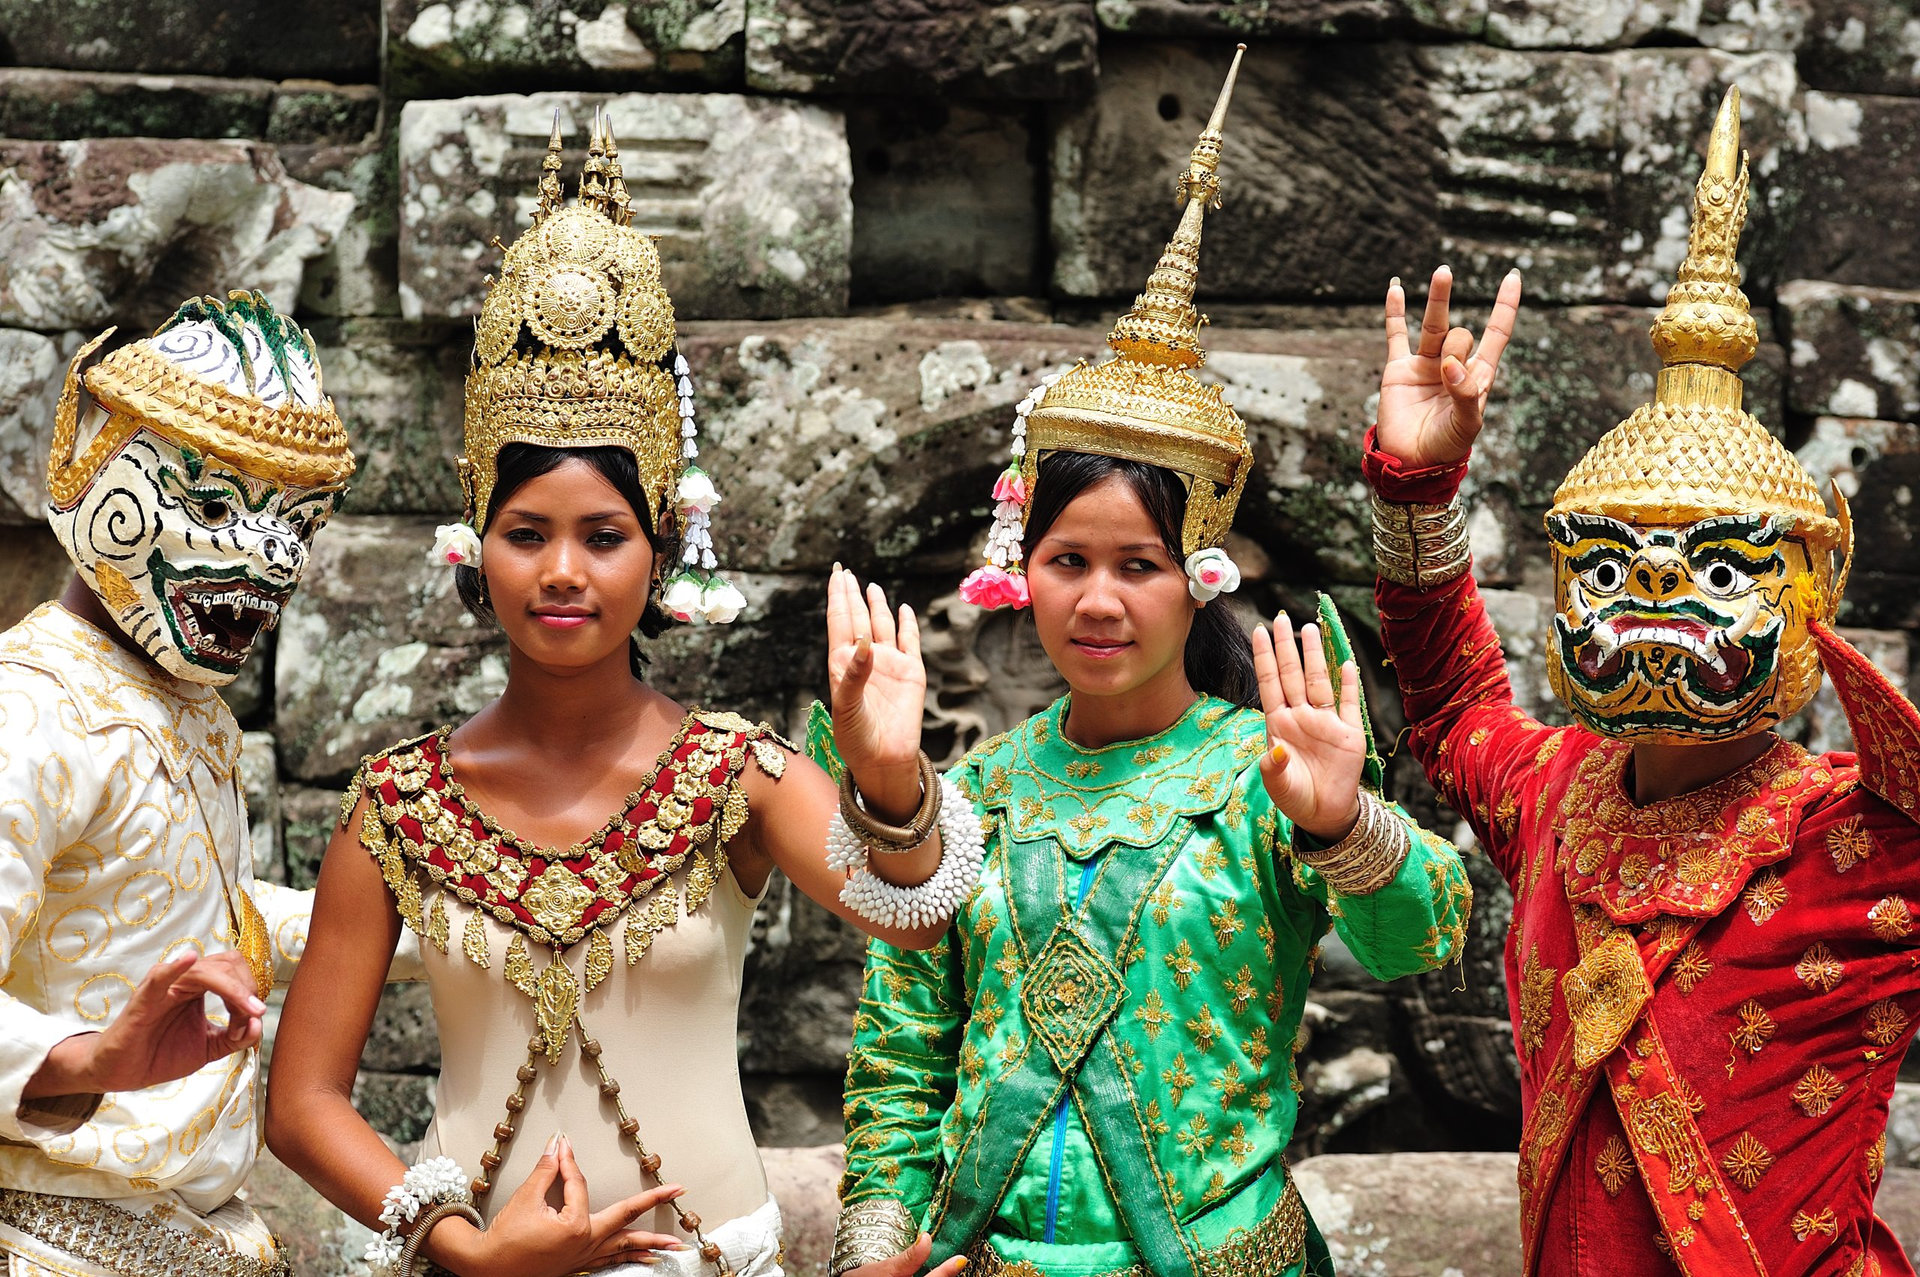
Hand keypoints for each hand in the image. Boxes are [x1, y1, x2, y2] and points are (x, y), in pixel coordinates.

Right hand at [26, 950, 266, 1098]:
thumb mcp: (209, 1048)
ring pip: (204, 971)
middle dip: (246, 988)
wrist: (125, 1073)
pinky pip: (159, 978)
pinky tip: (188, 959)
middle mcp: (183, 981)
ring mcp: (163, 988)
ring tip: (243, 1009)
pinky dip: (175, 967)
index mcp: (199, 987)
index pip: (235, 971)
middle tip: (252, 1013)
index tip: (254, 1018)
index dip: (251, 992)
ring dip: (231, 989)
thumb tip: (258, 1023)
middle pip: (225, 965)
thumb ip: (235, 1037)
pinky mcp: (143, 1001)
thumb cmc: (162, 1053)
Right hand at [438, 1136, 686, 1276]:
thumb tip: (557, 1143)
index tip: (562, 1146)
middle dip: (655, 1202)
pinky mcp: (577, 1264)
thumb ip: (546, 1169)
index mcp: (574, 1225)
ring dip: (652, 1243)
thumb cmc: (505, 1236)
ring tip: (677, 1243)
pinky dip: (631, 1258)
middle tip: (679, 1190)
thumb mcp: (525, 1197)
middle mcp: (585, 1242)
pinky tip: (648, 1259)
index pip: (579, 1185)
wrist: (487, 1268)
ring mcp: (583, 1256)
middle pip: (626, 1217)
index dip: (568, 1163)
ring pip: (624, 1247)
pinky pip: (610, 1260)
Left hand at [826, 565, 927, 821]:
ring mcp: (889, 664)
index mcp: (843, 665)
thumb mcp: (847, 707)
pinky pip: (909, 641)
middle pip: (858, 618)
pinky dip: (907, 624)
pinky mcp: (911, 673)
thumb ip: (853, 674)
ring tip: (870, 586)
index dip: (838, 598)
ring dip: (876, 606)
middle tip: (844, 572)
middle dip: (851, 595)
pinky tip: (903, 609)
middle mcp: (865, 660)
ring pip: (881, 626)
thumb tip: (862, 641)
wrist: (884, 760)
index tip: (836, 575)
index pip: (840, 623)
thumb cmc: (856, 738)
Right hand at [844, 1232, 968, 1276]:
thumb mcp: (884, 1268)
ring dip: (940, 1276)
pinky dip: (934, 1276)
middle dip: (945, 1275)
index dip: (946, 1272)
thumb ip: (908, 1258)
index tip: (961, 1259)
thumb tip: (926, 1238)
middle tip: (957, 1261)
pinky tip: (935, 1272)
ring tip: (947, 1266)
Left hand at [1252, 613, 1366, 842]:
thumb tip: (1274, 749)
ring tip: (1309, 629)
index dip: (1265, 658)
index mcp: (1279, 724)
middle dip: (1287, 647)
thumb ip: (1273, 767)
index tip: (1258, 631)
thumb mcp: (1278, 784)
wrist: (1324, 813)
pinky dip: (1349, 684)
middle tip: (1281, 618)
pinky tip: (1346, 664)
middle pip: (1293, 674)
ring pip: (1319, 681)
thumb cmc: (1294, 796)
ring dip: (1315, 656)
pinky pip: (1350, 703)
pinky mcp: (1349, 733)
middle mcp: (1301, 716)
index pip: (1270, 683)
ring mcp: (1326, 722)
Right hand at [1376, 265, 1521, 468]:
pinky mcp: (1399, 369)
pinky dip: (1395, 312)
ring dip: (1439, 297)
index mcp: (1477, 376)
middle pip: (1460, 333)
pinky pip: (1396, 334)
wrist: (1410, 462)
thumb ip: (1465, 394)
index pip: (1496, 333)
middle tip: (1446, 369)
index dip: (1504, 307)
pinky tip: (1396, 288)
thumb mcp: (1467, 425)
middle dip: (1456, 345)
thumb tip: (1450, 364)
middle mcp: (1452, 364)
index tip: (1512, 277)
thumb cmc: (1446, 447)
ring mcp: (1425, 364)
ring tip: (1444, 272)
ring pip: (1433, 324)